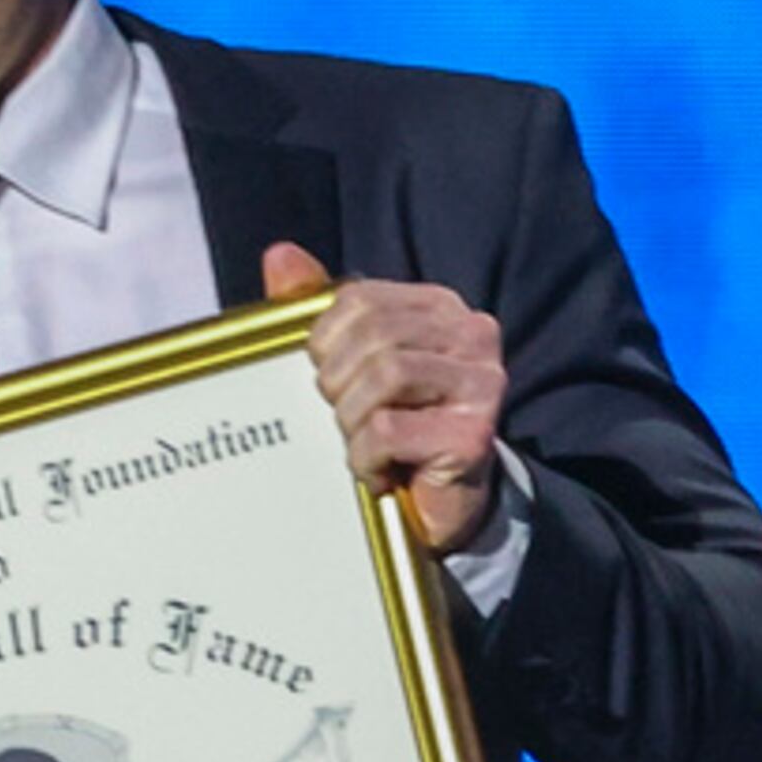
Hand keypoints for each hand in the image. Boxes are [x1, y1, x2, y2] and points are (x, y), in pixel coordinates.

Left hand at [262, 243, 506, 553]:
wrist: (443, 505)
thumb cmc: (397, 427)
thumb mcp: (353, 364)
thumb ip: (320, 314)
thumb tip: (280, 255)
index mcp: (441, 308)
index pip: (360, 298)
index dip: (325, 342)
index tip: (331, 381)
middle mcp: (473, 336)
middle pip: (372, 337)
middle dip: (338, 385)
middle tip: (345, 420)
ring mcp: (481, 384)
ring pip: (382, 378)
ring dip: (352, 422)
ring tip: (362, 444)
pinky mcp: (474, 435)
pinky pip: (388, 431)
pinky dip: (365, 458)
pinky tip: (380, 472)